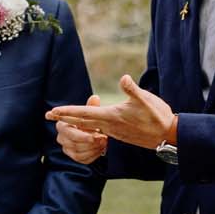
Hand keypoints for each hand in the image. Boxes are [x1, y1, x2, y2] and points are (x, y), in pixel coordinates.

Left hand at [47, 75, 175, 149]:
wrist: (167, 136)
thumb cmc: (157, 116)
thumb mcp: (146, 100)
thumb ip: (132, 89)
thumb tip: (123, 78)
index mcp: (111, 116)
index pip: (84, 113)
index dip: (67, 112)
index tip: (52, 112)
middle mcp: (108, 126)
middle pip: (81, 121)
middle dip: (64, 118)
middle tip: (47, 116)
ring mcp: (113, 131)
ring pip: (88, 127)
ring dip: (74, 122)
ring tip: (62, 119)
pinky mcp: (118, 133)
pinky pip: (97, 130)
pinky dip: (86, 127)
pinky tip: (84, 126)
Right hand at [54, 94, 107, 163]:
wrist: (94, 134)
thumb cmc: (90, 122)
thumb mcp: (91, 113)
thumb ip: (92, 107)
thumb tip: (95, 98)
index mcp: (62, 124)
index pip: (66, 129)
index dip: (77, 134)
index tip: (90, 136)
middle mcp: (61, 137)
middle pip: (73, 142)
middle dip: (88, 140)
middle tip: (102, 137)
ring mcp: (66, 148)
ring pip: (78, 151)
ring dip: (93, 148)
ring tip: (103, 142)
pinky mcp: (73, 157)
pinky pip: (82, 159)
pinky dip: (93, 155)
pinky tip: (100, 149)